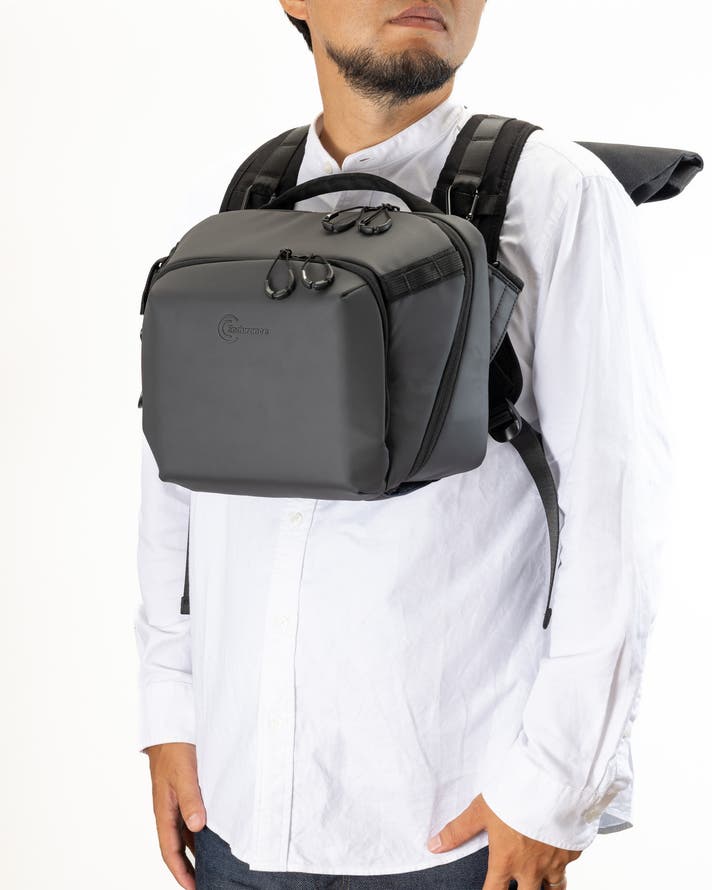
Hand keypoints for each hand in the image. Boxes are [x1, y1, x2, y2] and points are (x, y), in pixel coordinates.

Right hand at [145, 742, 206, 889]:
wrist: (171, 726)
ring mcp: (176, 802)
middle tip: (207, 883)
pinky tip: (215, 834)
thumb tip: (197, 827)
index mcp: (164, 811)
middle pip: (177, 848)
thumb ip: (191, 799)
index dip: (181, 872)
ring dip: (197, 851)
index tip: (194, 888)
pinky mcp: (185, 792)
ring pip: (185, 834)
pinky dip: (202, 831)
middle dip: (189, 868)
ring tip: (214, 865)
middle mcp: (169, 810)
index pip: (170, 851)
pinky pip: (192, 819)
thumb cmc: (174, 748)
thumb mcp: (184, 773)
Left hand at [426, 793, 581, 889]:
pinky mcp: (572, 851)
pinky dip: (564, 863)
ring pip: (554, 888)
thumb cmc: (515, 795)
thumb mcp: (480, 810)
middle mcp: (531, 869)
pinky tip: (561, 853)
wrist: (551, 785)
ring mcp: (554, 862)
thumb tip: (433, 846)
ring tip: (544, 886)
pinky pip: (569, 865)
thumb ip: (458, 831)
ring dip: (548, 888)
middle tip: (520, 886)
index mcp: (506, 861)